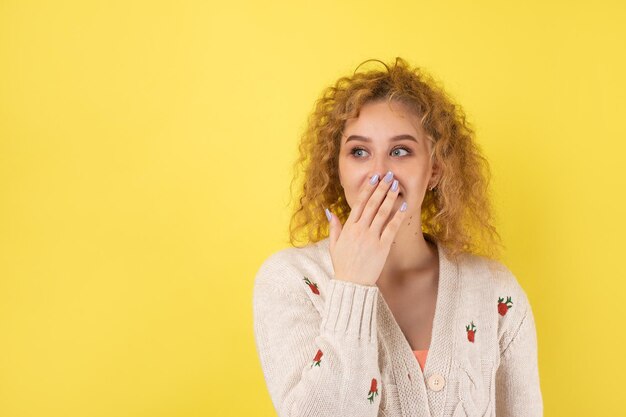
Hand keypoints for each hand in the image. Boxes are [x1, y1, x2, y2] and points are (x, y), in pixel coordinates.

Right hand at [326, 171, 406, 286]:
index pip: (359, 203)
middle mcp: (360, 230)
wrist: (351, 284)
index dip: (367, 189)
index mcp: (348, 228)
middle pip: (372, 204)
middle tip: (389, 176)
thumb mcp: (333, 245)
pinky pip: (391, 228)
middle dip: (381, 188)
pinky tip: (404, 205)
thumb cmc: (343, 265)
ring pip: (382, 212)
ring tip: (396, 186)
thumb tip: (330, 211)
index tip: (374, 178)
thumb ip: (334, 227)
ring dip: (390, 197)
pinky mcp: (382, 247)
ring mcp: (371, 238)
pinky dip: (398, 216)